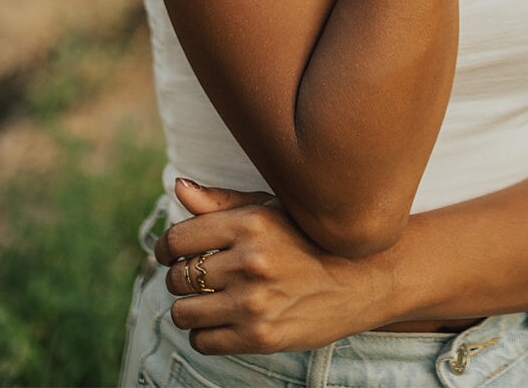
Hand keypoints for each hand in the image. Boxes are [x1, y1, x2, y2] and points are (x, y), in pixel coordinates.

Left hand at [155, 178, 385, 354]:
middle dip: (180, 277)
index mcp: (249, 223)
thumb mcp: (270, 209)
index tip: (172, 253)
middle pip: (177, 277)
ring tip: (208, 299)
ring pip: (183, 313)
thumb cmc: (309, 237)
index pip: (178, 239)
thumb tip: (179, 187)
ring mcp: (255, 302)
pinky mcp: (261, 337)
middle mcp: (250, 262)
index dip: (166, 248)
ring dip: (189, 307)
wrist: (360, 278)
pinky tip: (223, 319)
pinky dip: (205, 332)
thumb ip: (220, 201)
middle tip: (197, 276)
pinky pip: (203, 341)